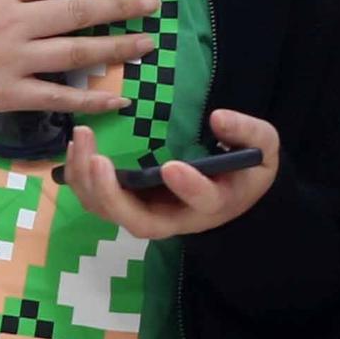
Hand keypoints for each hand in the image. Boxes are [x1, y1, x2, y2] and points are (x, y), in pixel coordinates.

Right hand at [0, 0, 156, 119]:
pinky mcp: (8, 96)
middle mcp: (11, 23)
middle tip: (154, 4)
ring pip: (75, 54)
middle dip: (119, 7)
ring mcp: (12, 61)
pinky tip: (118, 100)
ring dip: (116, 49)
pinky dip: (89, 102)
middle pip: (76, 13)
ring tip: (148, 44)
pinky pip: (57, 98)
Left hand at [60, 106, 281, 239]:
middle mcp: (176, 218)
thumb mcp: (263, 149)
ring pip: (110, 212)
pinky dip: (82, 177)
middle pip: (138, 221)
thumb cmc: (246, 171)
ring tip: (81, 142)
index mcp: (214, 203)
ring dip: (89, 182)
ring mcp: (149, 214)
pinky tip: (76, 147)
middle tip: (97, 158)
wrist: (233, 194)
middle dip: (112, 193)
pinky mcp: (130, 203)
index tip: (173, 166)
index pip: (203, 201)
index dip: (188, 187)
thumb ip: (248, 133)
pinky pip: (98, 199)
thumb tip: (219, 118)